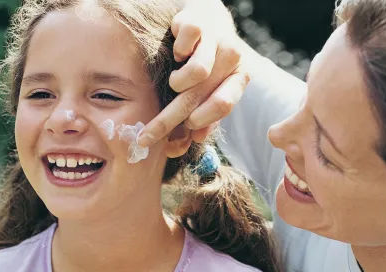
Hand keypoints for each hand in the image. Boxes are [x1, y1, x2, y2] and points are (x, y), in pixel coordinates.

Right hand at [137, 2, 248, 146]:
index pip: (223, 106)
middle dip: (167, 121)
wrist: (209, 17)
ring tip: (175, 82)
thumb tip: (195, 139)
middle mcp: (232, 58)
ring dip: (177, 83)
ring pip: (196, 72)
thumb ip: (208, 116)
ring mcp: (216, 38)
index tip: (185, 130)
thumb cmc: (211, 61)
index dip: (201, 121)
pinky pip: (184, 44)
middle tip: (146, 137)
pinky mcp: (199, 22)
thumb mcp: (214, 88)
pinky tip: (178, 54)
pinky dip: (176, 53)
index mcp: (239, 77)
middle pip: (198, 96)